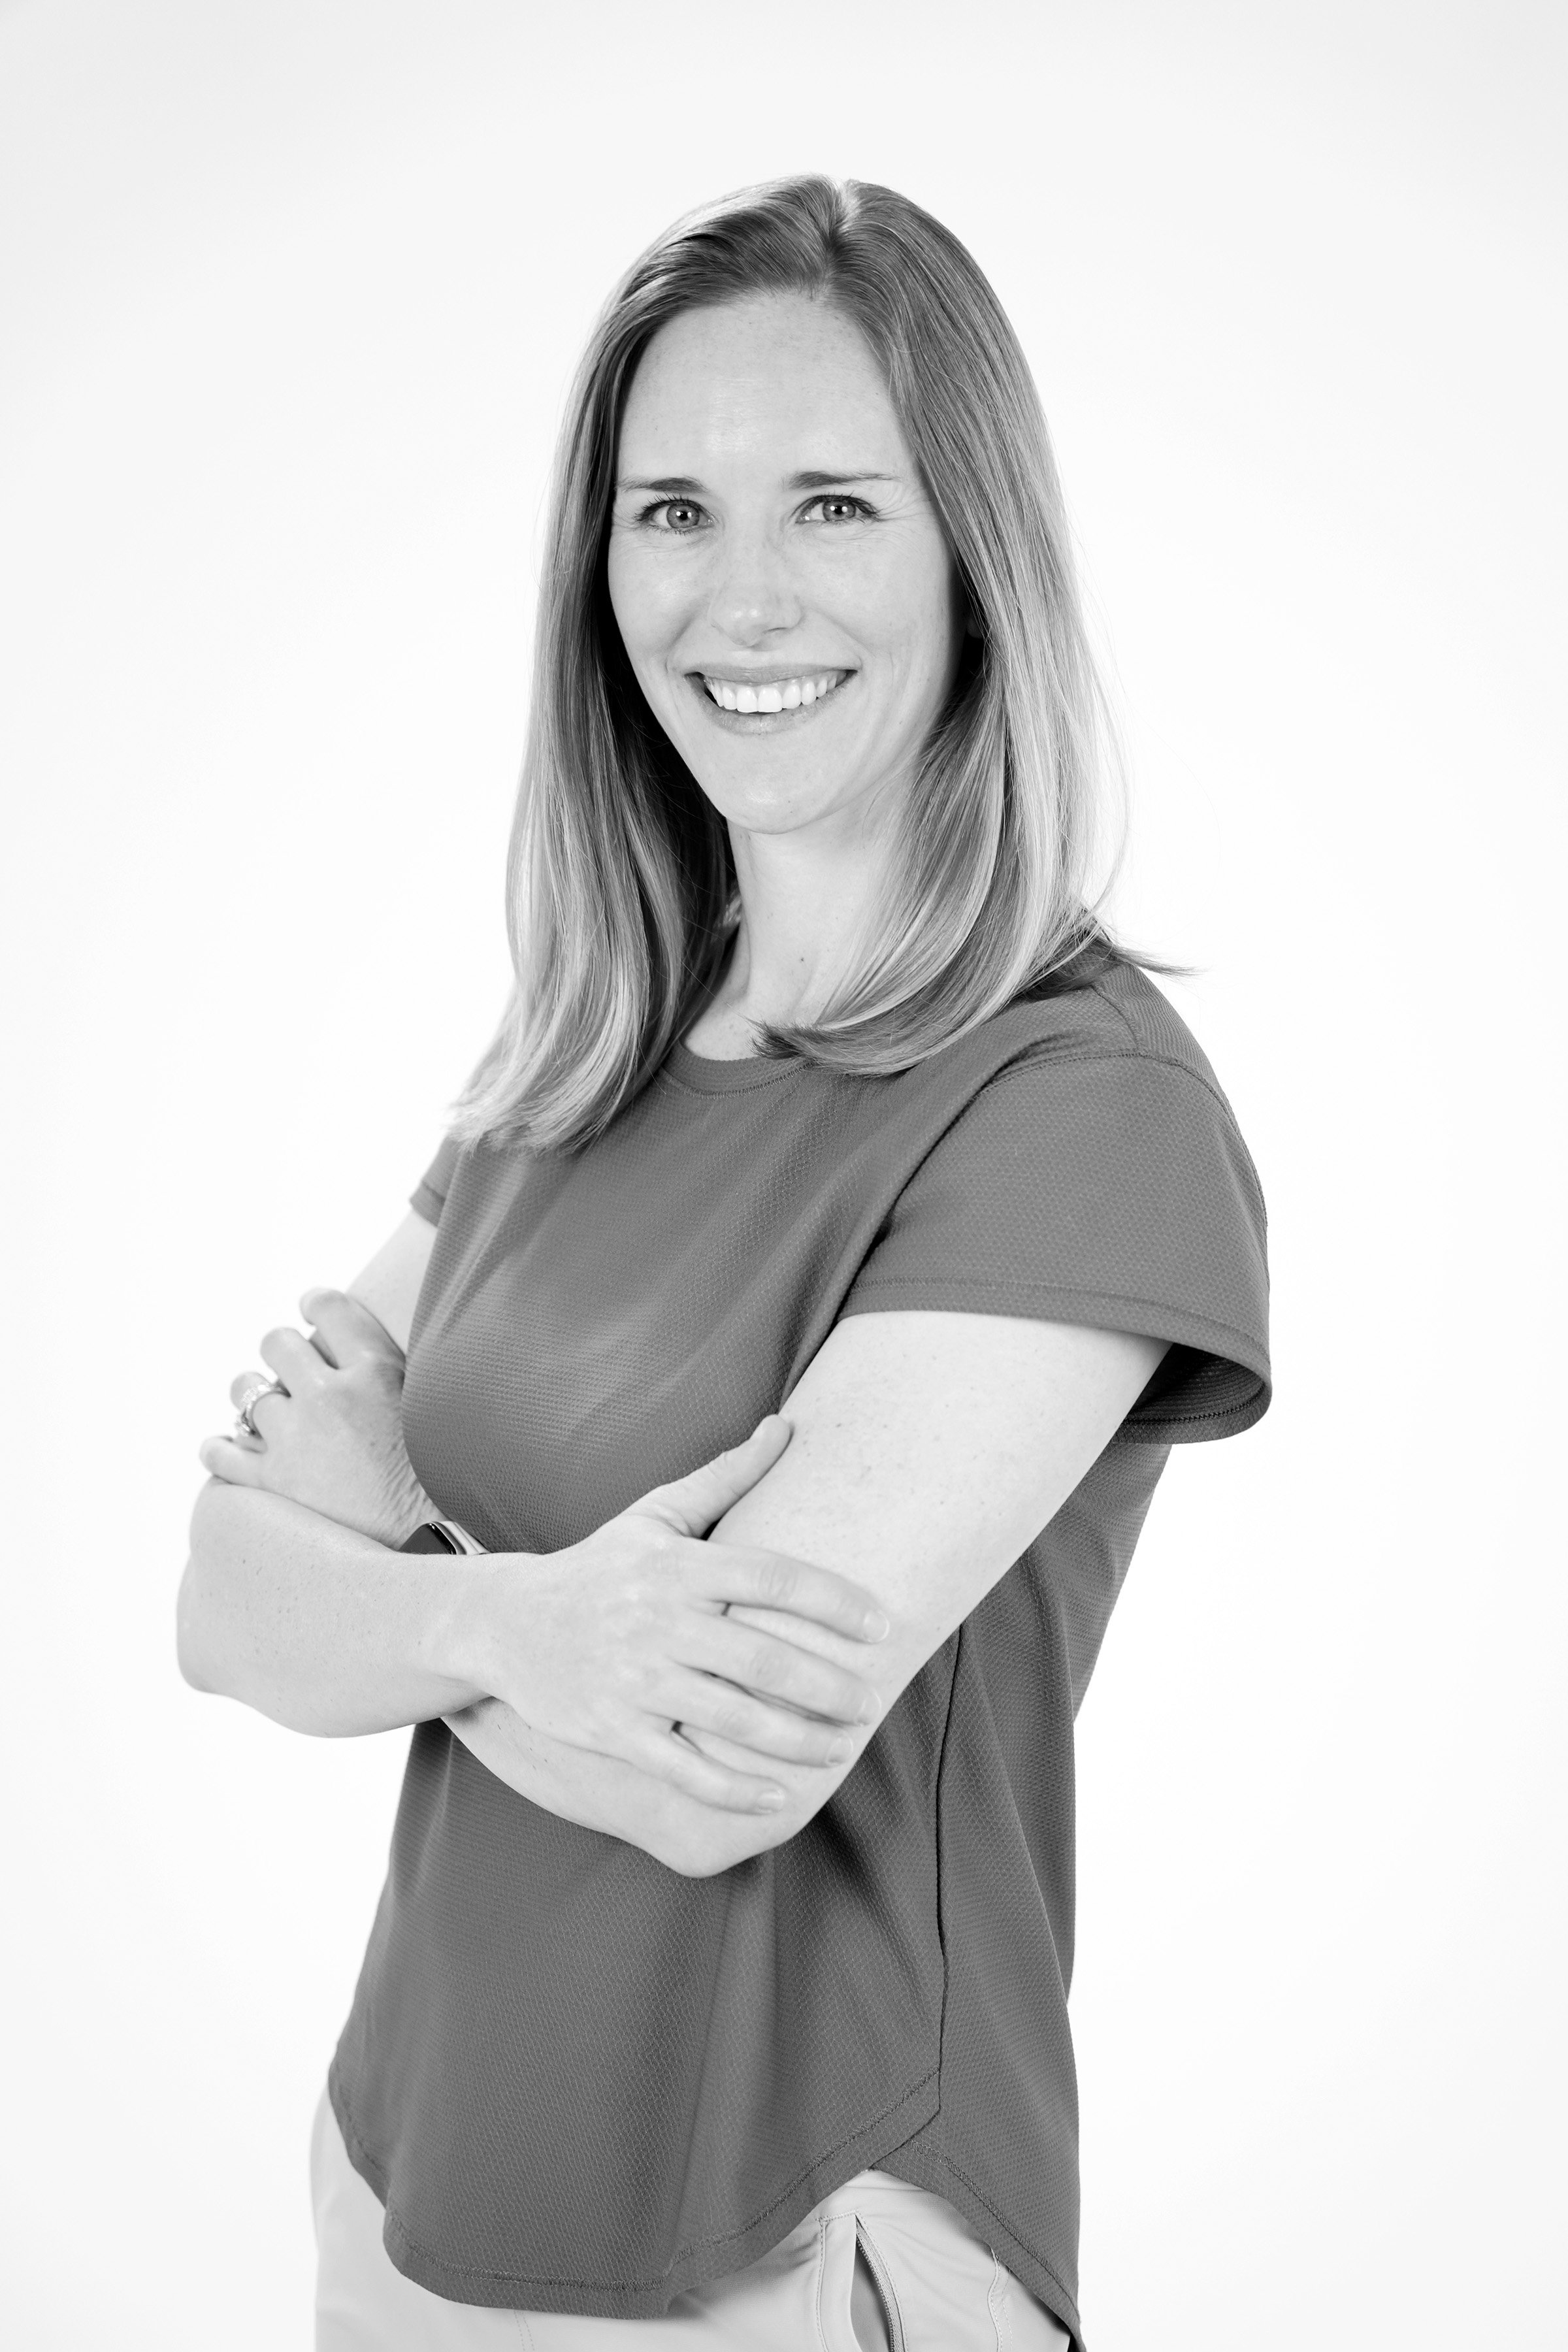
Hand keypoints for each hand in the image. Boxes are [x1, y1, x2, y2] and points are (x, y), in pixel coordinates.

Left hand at [198, 1289, 436, 1544]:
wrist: (427, 1543)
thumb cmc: (437, 1476)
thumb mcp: (424, 1406)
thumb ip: (386, 1368)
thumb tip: (348, 1344)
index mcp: (375, 1371)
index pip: (329, 1306)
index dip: (315, 1304)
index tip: (310, 1312)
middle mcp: (329, 1396)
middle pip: (277, 1341)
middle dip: (282, 1352)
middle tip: (294, 1373)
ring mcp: (295, 1439)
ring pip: (244, 1390)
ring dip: (253, 1398)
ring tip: (268, 1415)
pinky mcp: (270, 1483)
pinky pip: (220, 1452)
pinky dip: (220, 1448)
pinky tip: (228, 1449)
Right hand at [453, 1417, 889, 1813]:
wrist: (504, 1622)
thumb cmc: (600, 1566)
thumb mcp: (656, 1516)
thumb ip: (726, 1476)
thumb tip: (787, 1426)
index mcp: (678, 1566)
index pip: (772, 1577)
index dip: (836, 1601)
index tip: (883, 1625)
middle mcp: (658, 1622)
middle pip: (763, 1658)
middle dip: (830, 1687)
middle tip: (874, 1703)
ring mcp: (635, 1680)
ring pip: (734, 1719)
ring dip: (799, 1741)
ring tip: (842, 1747)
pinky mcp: (614, 1731)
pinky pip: (685, 1769)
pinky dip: (735, 1789)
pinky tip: (781, 1797)